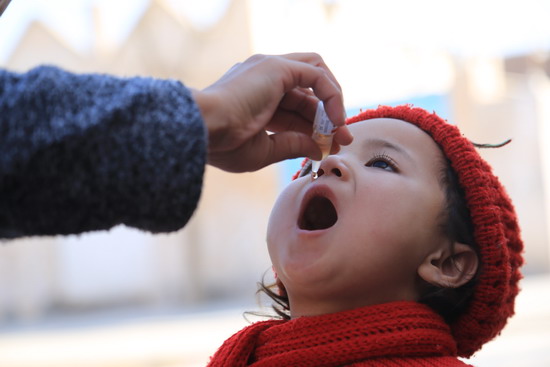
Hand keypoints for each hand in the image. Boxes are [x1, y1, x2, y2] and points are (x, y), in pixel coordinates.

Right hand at [192, 53, 352, 171]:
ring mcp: (270, 68)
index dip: (314, 127)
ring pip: (315, 75)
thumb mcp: (265, 150)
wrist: (204, 130)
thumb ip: (293, 146)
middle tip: (342, 140)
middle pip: (307, 93)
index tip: (328, 146)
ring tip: (339, 130)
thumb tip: (319, 149)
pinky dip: (331, 95)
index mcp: (256, 98)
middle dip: (328, 118)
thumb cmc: (224, 144)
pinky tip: (334, 120)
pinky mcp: (278, 67)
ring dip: (332, 103)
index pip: (295, 109)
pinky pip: (317, 74)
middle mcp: (263, 78)